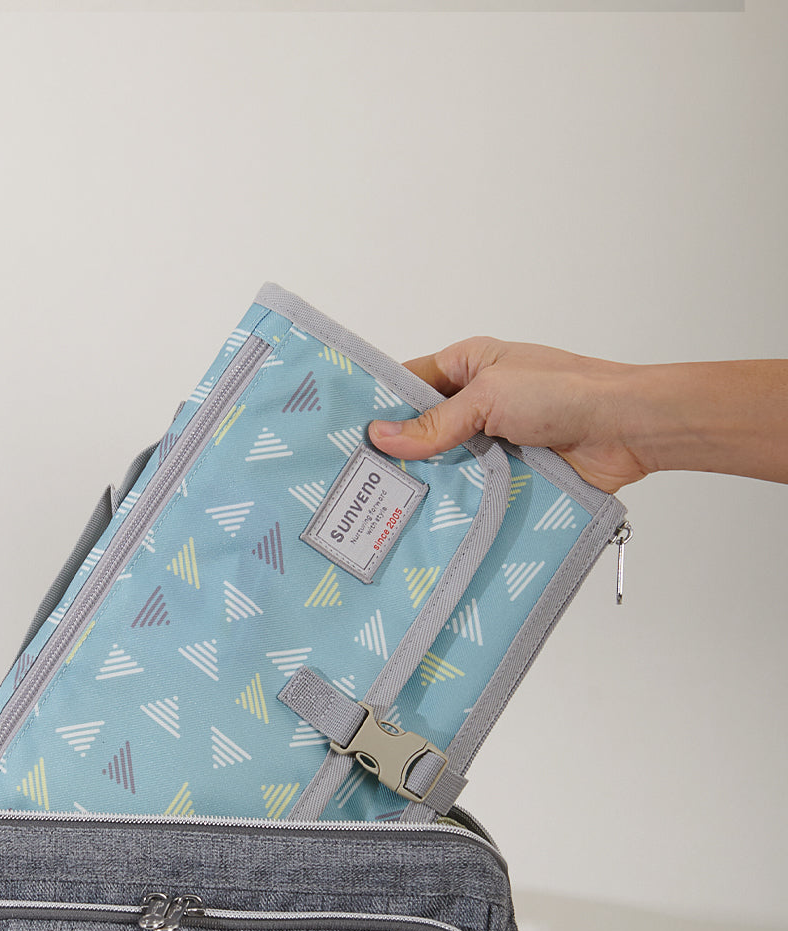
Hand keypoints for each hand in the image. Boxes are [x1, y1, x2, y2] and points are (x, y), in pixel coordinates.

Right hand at [369, 338, 647, 493]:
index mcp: (469, 366)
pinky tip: (424, 521)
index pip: (410, 383)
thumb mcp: (488, 397)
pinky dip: (455, 504)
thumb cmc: (564, 392)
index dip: (380, 406)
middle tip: (356, 479)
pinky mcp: (509, 476)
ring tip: (382, 506)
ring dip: (427, 482)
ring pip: (445, 465)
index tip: (346, 434)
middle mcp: (477, 402)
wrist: (628, 430)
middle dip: (398, 452)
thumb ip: (434, 423)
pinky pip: (472, 491)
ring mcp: (492, 442)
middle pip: (423, 430)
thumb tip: (379, 437)